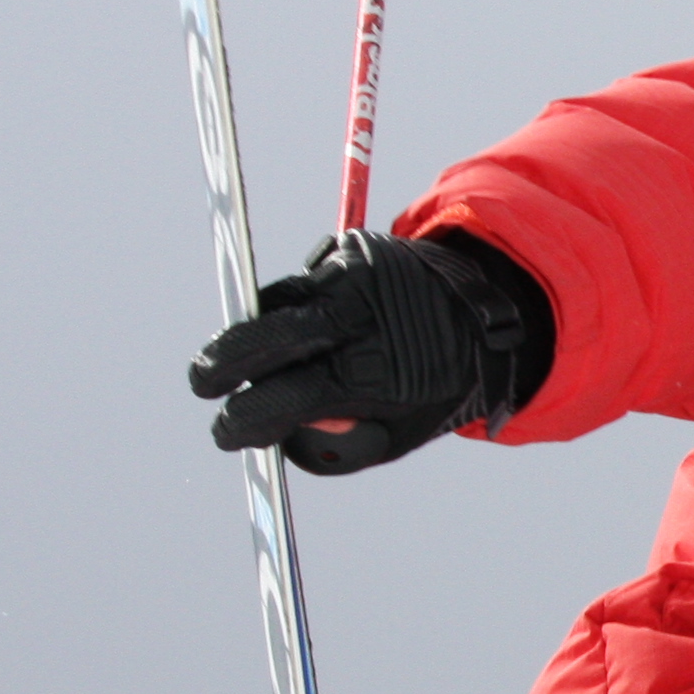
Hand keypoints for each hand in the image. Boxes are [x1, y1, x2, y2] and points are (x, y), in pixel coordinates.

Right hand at [188, 229, 552, 474]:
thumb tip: (283, 431)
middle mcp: (359, 319)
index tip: (226, 434)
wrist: (489, 314)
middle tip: (203, 383)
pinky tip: (310, 325)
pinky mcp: (350, 249)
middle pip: (264, 339)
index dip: (245, 421)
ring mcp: (352, 277)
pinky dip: (293, 306)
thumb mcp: (402, 432)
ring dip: (258, 332)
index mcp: (374, 373)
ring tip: (265, 358)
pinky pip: (301, 283)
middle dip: (221, 364)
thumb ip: (343, 444)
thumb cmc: (437, 384)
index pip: (284, 399)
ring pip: (275, 305)